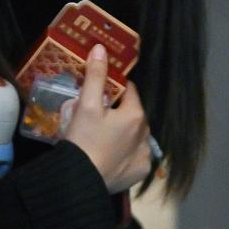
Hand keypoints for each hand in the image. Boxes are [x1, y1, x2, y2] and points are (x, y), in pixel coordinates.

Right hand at [65, 44, 151, 193]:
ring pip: (135, 135)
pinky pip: (135, 156)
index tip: (100, 91)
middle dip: (119, 111)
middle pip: (133, 114)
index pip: (129, 91)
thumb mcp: (87, 105)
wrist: (81, 179)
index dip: (114, 87)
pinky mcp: (141, 171)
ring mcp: (145, 155)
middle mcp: (146, 134)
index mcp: (136, 114)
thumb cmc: (84, 139)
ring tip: (103, 137)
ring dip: (124, 133)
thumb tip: (101, 49)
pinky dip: (126, 153)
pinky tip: (111, 154)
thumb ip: (95, 76)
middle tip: (97, 116)